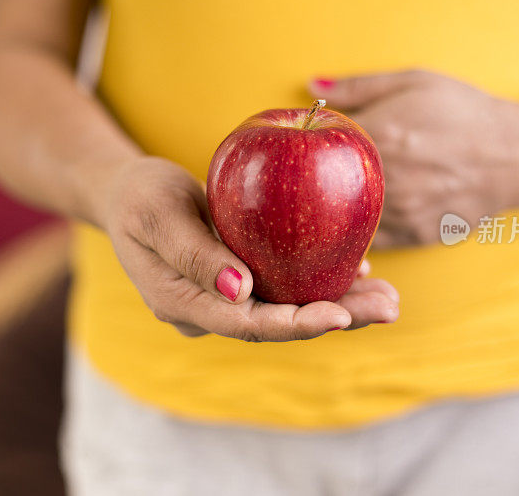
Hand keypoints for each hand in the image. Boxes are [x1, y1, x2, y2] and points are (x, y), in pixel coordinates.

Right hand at [98, 156, 398, 340]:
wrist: (128, 194)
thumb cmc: (139, 195)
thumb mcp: (158, 213)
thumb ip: (194, 254)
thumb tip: (240, 291)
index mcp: (184, 304)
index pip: (246, 324)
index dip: (295, 324)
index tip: (340, 316)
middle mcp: (211, 311)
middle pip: (279, 324)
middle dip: (337, 319)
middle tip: (389, 307)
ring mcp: (228, 298)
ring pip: (289, 308)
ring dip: (341, 305)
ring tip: (389, 297)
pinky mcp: (242, 280)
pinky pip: (286, 287)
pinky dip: (322, 281)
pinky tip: (361, 270)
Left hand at [311, 71, 518, 246]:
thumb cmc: (464, 111)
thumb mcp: (414, 82)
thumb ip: (357, 86)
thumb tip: (308, 85)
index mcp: (379, 136)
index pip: (318, 144)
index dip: (307, 143)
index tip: (306, 141)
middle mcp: (386, 180)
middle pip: (324, 187)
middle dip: (314, 180)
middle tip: (312, 172)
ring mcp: (400, 213)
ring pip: (345, 219)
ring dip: (335, 209)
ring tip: (336, 193)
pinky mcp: (414, 236)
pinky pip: (370, 240)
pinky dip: (359, 231)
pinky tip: (359, 217)